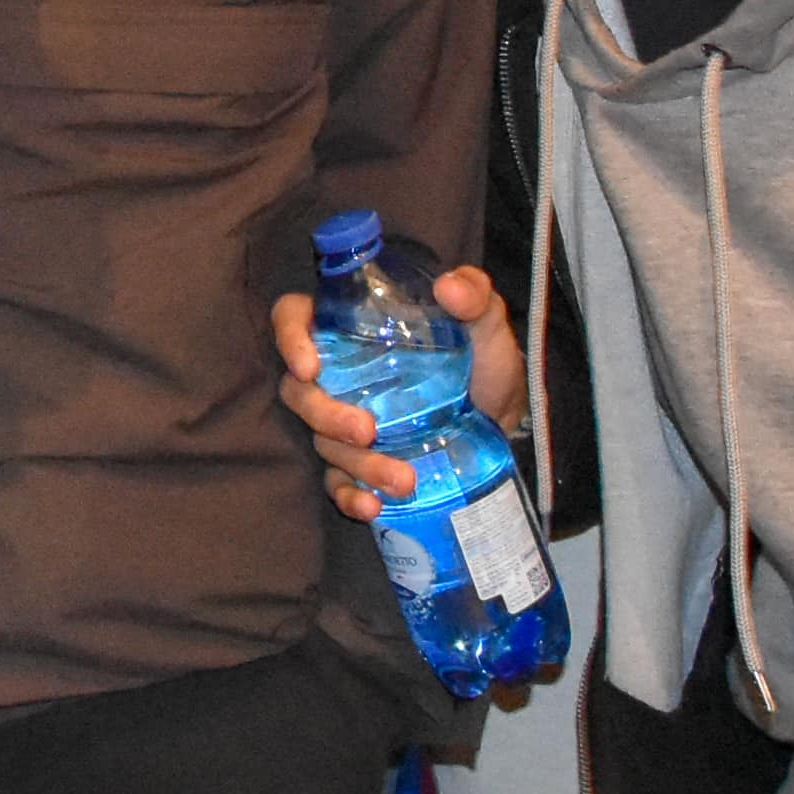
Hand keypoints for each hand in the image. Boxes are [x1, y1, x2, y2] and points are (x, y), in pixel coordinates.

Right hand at [268, 262, 517, 510]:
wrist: (503, 422)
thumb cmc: (483, 363)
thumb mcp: (486, 324)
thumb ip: (476, 297)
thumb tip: (450, 286)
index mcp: (353, 328)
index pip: (294, 318)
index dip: (290, 338)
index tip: (310, 366)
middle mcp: (338, 375)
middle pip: (298, 391)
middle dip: (326, 415)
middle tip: (367, 430)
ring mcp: (344, 423)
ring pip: (322, 442)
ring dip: (357, 464)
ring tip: (404, 479)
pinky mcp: (359, 464)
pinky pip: (337, 484)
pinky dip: (349, 498)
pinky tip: (372, 507)